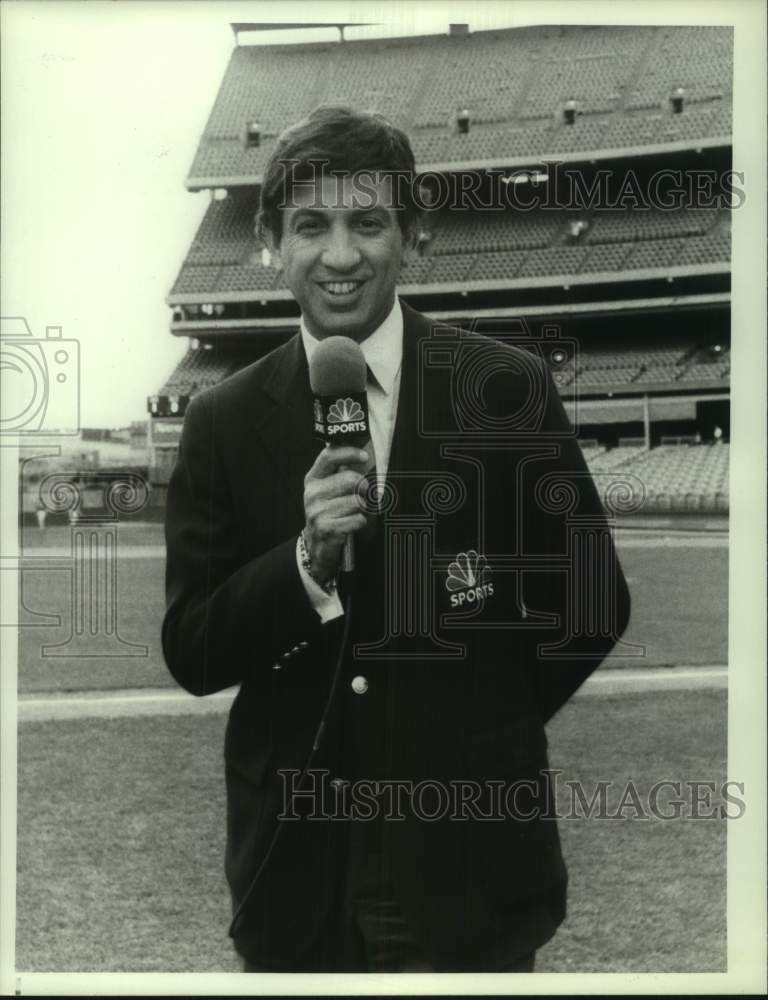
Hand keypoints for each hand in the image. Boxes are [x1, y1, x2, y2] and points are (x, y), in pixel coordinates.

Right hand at [303, 445, 370, 583]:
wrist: (317, 545)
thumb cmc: (329, 513)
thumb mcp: (329, 490)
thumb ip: (341, 473)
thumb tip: (364, 457)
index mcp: (313, 479)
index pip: (329, 456)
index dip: (349, 453)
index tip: (365, 456)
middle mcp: (313, 493)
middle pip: (350, 479)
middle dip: (363, 489)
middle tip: (362, 497)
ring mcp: (317, 511)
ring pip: (357, 501)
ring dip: (363, 509)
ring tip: (355, 513)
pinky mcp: (326, 528)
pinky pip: (357, 519)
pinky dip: (360, 522)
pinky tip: (351, 524)